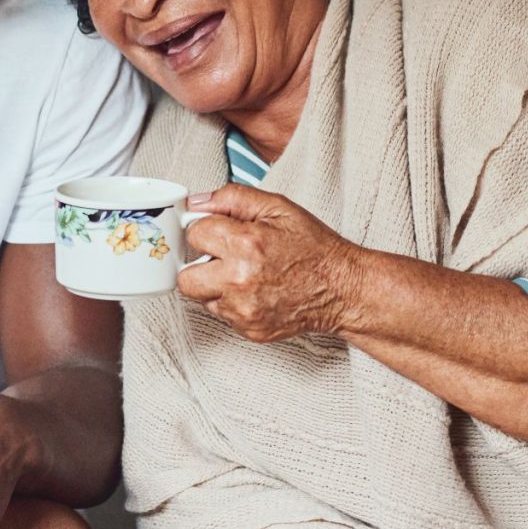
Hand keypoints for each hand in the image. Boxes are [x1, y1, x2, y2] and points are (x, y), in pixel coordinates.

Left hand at [177, 184, 375, 343]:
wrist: (341, 289)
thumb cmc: (313, 248)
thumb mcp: (278, 208)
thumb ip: (232, 198)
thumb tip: (196, 201)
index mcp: (245, 244)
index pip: (194, 234)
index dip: (206, 230)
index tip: (219, 232)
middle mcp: (239, 281)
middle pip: (186, 278)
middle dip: (199, 265)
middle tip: (223, 258)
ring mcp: (243, 310)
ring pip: (202, 298)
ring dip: (216, 285)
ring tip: (245, 275)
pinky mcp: (249, 330)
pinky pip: (222, 315)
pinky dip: (232, 303)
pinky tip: (256, 291)